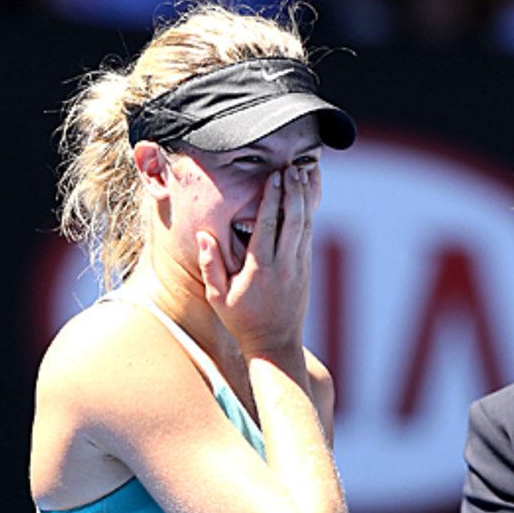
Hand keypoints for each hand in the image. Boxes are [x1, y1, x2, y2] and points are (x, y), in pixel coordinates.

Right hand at [198, 165, 316, 356]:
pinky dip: (309, 213)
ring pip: (306, 225)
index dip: (272, 198)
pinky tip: (307, 197)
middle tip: (292, 167)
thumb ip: (210, 265)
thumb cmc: (242, 321)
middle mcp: (284, 265)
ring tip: (304, 174)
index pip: (268, 226)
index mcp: (261, 268)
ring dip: (304, 198)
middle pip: (293, 220)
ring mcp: (299, 267)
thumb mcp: (217, 297)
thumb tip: (204, 235)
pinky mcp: (306, 270)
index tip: (274, 176)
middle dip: (293, 191)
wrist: (275, 345)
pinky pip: (309, 235)